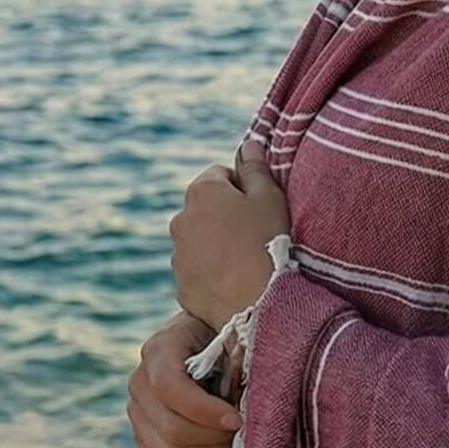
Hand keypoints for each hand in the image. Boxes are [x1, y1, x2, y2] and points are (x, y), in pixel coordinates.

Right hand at [126, 308, 244, 447]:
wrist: (207, 346)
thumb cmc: (227, 335)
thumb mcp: (231, 325)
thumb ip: (233, 332)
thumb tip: (241, 363)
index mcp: (160, 349)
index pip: (170, 388)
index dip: (205, 411)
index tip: (238, 419)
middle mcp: (139, 383)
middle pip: (172, 429)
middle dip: (215, 438)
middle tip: (244, 433)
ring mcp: (138, 414)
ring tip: (234, 443)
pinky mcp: (145, 439)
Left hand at [168, 137, 292, 334]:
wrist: (260, 303)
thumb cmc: (269, 243)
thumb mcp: (270, 197)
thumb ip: (255, 167)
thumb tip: (248, 143)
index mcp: (201, 191)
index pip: (220, 175)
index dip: (244, 188)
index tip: (260, 208)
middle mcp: (180, 219)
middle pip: (205, 208)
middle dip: (226, 216)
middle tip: (256, 234)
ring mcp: (178, 255)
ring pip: (199, 240)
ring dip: (217, 244)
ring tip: (247, 261)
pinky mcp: (181, 286)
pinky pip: (197, 271)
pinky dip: (212, 273)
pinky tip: (236, 282)